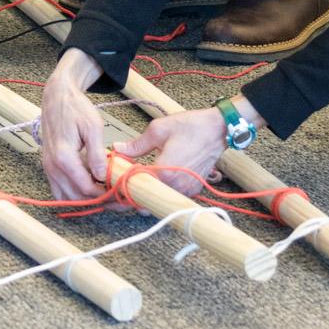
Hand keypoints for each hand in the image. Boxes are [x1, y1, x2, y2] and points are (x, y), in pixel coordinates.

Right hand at [40, 50, 111, 200]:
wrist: (57, 97)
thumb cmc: (76, 108)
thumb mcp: (92, 127)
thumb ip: (97, 154)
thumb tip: (103, 177)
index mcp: (64, 157)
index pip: (85, 188)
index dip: (104, 195)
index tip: (119, 194)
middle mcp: (52, 166)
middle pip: (76, 197)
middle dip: (96, 201)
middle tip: (116, 199)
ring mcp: (48, 167)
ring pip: (65, 197)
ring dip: (84, 200)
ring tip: (105, 196)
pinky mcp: (49, 166)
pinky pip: (59, 189)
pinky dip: (73, 194)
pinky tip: (89, 188)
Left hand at [110, 107, 227, 196]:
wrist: (218, 129)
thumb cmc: (191, 126)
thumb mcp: (159, 129)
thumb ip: (136, 144)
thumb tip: (118, 149)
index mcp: (164, 172)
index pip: (134, 187)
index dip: (119, 187)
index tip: (110, 184)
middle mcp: (175, 186)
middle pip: (145, 201)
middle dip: (130, 197)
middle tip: (118, 190)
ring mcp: (185, 190)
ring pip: (158, 202)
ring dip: (145, 197)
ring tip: (134, 186)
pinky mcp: (192, 189)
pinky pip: (171, 197)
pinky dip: (161, 194)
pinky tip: (153, 184)